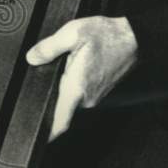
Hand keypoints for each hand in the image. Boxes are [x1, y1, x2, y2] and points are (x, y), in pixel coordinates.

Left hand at [26, 16, 137, 141]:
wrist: (135, 37)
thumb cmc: (108, 36)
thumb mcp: (73, 33)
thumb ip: (49, 47)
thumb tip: (32, 58)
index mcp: (77, 88)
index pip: (59, 122)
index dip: (47, 133)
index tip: (35, 134)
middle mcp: (86, 98)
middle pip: (60, 105)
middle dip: (52, 91)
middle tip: (55, 69)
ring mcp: (95, 97)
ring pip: (70, 97)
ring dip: (66, 83)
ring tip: (71, 61)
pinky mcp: (100, 92)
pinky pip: (80, 92)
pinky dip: (75, 81)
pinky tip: (79, 63)